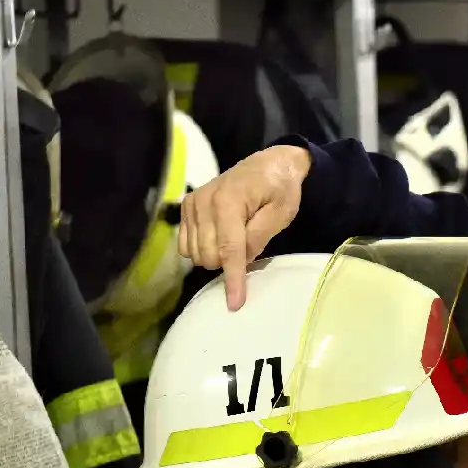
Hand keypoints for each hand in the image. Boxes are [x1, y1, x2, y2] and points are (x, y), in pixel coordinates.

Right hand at [178, 144, 311, 309]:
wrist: (268, 164)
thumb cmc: (279, 188)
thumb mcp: (281, 212)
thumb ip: (259, 235)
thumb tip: (241, 260)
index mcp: (228, 200)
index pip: (229, 249)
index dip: (233, 279)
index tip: (235, 303)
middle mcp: (203, 201)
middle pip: (209, 256)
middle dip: (229, 262)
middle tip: (250, 245)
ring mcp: (191, 204)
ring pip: (195, 254)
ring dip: (216, 256)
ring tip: (236, 239)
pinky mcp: (186, 207)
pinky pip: (186, 245)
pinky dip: (202, 249)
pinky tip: (219, 239)